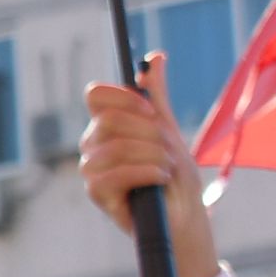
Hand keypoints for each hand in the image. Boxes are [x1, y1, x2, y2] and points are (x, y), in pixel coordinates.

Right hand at [67, 67, 225, 276]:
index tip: (153, 113)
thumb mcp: (169, 132)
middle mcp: (93, 144)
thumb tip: (156, 57)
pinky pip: (113, 174)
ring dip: (151, 156)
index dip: (125, 99)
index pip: (96, 96)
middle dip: (147, 132)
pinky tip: (160, 180)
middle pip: (108, 119)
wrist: (183, 220)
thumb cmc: (175, 178)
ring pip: (114, 147)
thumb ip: (157, 97)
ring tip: (168, 169)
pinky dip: (144, 173)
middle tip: (168, 149)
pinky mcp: (97, 194)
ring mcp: (92, 170)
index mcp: (107, 126)